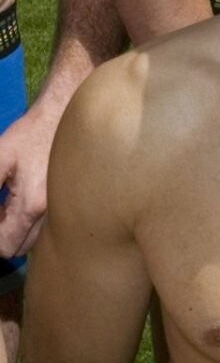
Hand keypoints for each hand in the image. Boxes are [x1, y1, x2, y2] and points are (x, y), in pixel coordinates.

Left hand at [0, 99, 61, 257]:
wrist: (67, 115)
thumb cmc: (32, 133)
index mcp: (30, 206)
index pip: (6, 246)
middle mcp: (50, 213)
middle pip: (21, 247)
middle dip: (3, 234)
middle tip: (0, 206)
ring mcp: (63, 208)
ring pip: (36, 239)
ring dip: (18, 229)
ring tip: (10, 201)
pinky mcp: (70, 200)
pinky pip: (47, 225)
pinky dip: (32, 221)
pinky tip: (27, 196)